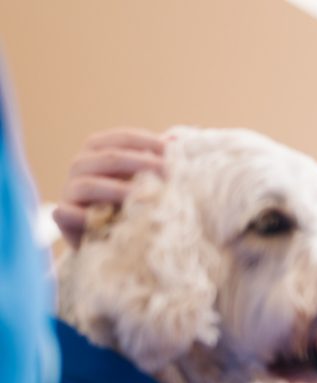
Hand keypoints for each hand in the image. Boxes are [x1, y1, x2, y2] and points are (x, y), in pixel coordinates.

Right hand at [52, 128, 164, 247]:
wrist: (103, 234)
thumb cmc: (127, 199)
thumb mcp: (141, 178)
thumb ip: (154, 161)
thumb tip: (177, 139)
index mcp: (98, 150)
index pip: (122, 138)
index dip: (147, 142)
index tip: (172, 151)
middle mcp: (81, 165)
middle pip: (109, 158)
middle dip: (141, 163)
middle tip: (168, 173)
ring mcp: (70, 190)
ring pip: (89, 184)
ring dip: (118, 191)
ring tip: (145, 198)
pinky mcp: (64, 216)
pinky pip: (67, 213)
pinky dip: (82, 216)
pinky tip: (105, 220)